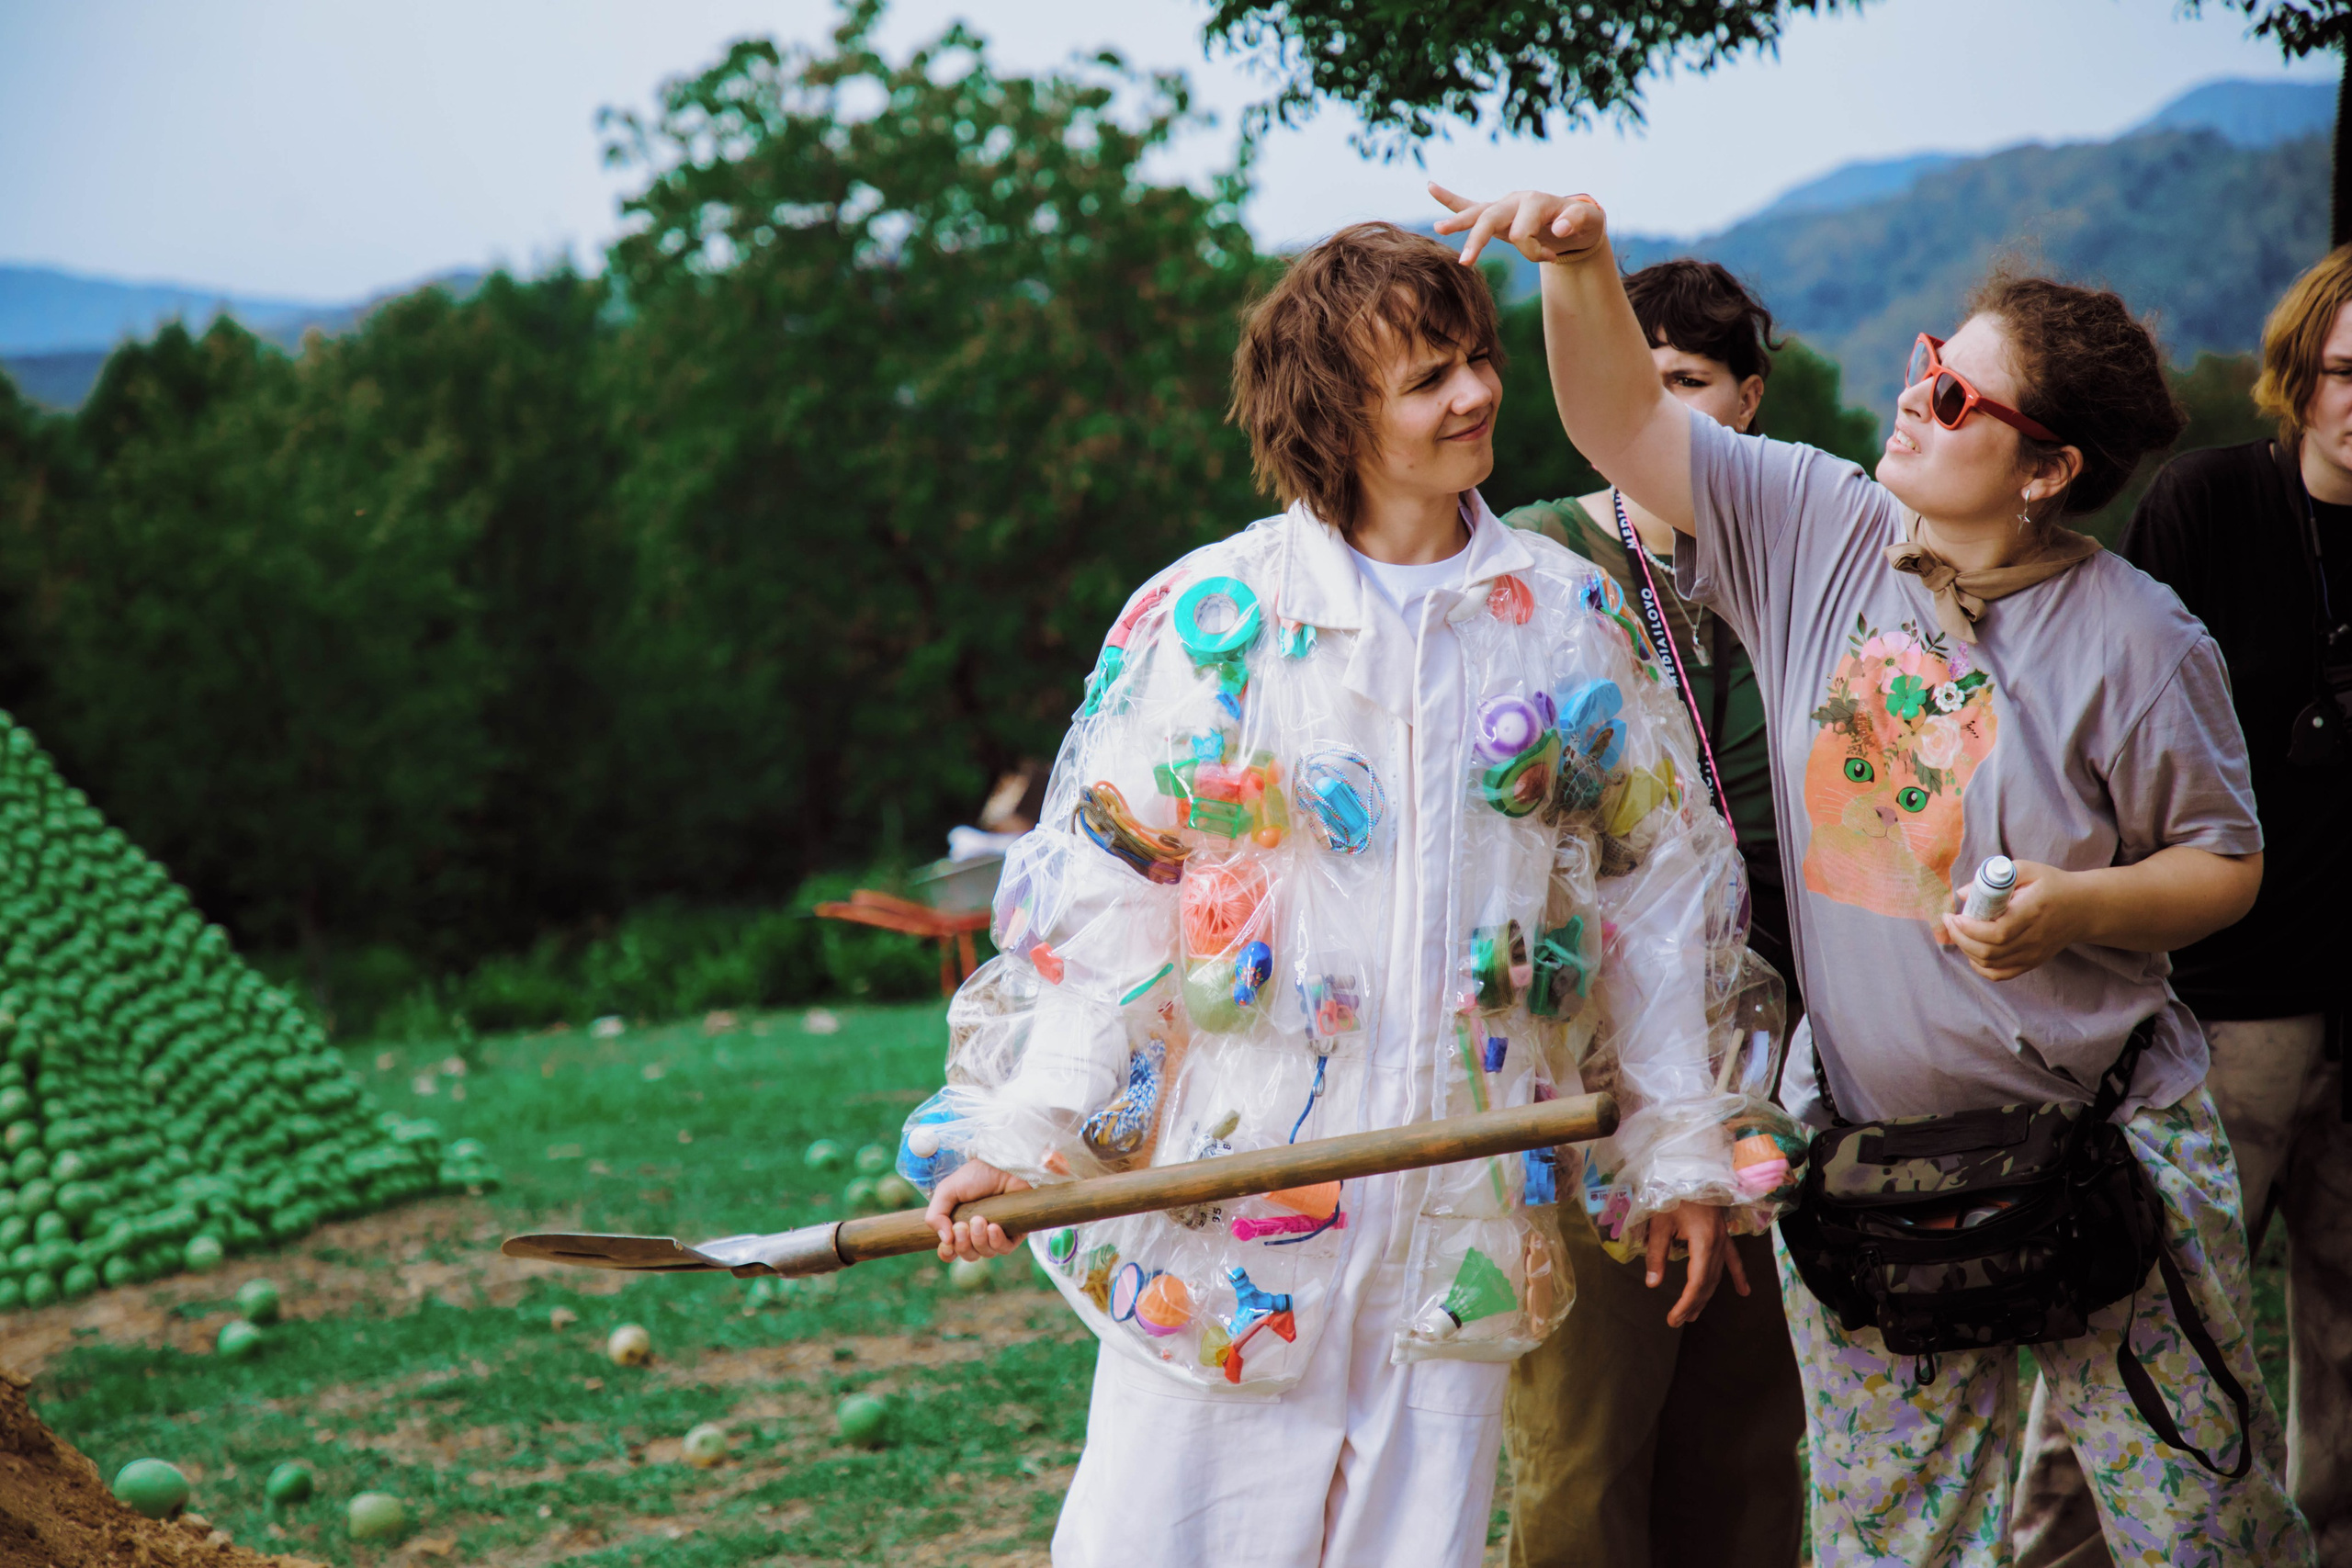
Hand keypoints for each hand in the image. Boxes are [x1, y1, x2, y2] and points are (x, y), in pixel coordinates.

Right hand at [924, 1159, 1031, 1261]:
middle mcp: (978, 1233)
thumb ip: (935, 1215)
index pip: (950, 1251)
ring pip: (986, 1253)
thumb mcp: (947, 1190)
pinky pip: (1005, 1249)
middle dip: (963, 1244)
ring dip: (979, 1240)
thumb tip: (945, 1240)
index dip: (947, 1253)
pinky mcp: (1015, 1232)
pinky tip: (993, 1227)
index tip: (947, 1245)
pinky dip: (997, 1242)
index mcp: (960, 1225)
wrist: (1002, 1164)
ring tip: (980, 1220)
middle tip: (963, 1225)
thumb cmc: (976, 1175)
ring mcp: (997, 1234)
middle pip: (968, 1255)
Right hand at [1428, 184, 1605, 266]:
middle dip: (1478, 241)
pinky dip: (1450, 198)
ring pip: (1476, 213)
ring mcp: (1503, 206)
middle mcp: (1515, 200)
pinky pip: (1469, 204)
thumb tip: (1557, 229)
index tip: (1552, 257)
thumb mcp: (1589, 222)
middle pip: (1490, 219)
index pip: (1522, 233)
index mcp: (1535, 201)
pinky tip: (1431, 186)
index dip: (1534, 252)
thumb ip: (1576, 220)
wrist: (1576, 220)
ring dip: (1458, 223)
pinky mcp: (1497, 213)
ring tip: (1438, 228)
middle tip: (1466, 262)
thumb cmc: (1582, 223)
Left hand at [1645, 1201, 1745, 1327]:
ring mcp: (1724, 1239)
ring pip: (1717, 1275)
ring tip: (1694, 1314)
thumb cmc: (1674, 1192)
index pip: (1696, 1282)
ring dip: (1706, 1295)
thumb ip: (1656, 1253)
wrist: (1694, 1168)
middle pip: (1708, 1282)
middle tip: (1678, 1320)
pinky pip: (1733, 1259)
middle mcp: (1718, 1244)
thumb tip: (1653, 1283)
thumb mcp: (1660, 1222)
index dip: (1685, 1303)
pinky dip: (1737, 1275)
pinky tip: (1743, 1292)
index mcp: (1703, 1242)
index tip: (1673, 1318)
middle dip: (1693, 1304)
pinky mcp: (1724, 1234)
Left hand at [1941, 860, 2084, 980]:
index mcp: (2032, 913)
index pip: (1996, 933)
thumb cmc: (2052, 885)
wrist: (2083, 908)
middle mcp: (2033, 939)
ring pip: (1991, 964)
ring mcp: (2033, 954)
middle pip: (1989, 951)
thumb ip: (1993, 878)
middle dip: (1961, 938)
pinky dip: (1980, 967)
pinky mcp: (2032, 962)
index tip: (1954, 915)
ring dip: (1967, 950)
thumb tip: (1962, 893)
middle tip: (1950, 922)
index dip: (1969, 929)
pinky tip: (1971, 952)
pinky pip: (2000, 974)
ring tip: (1958, 933)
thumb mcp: (2027, 870)